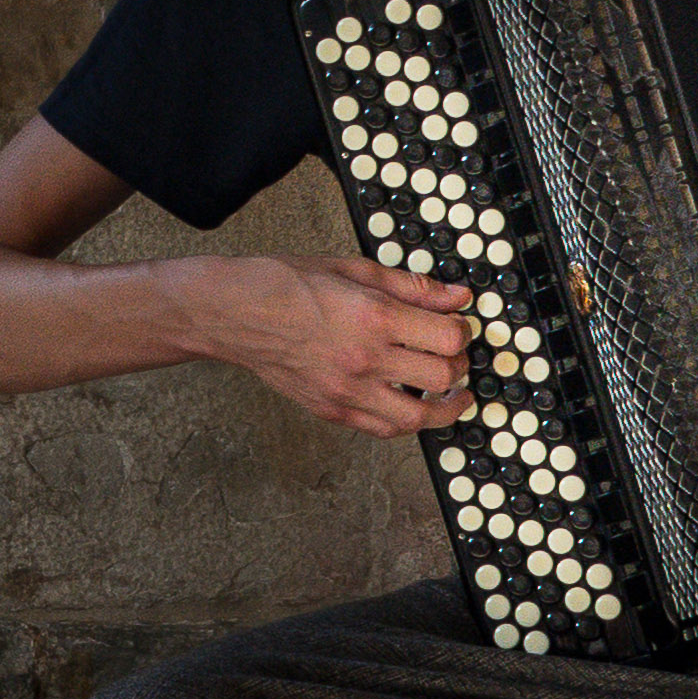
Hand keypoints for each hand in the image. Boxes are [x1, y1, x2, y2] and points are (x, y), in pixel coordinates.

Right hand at [170, 251, 479, 436]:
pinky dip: (407, 421)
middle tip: (454, 354)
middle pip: (443, 376)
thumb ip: (410, 287)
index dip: (462, 330)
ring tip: (451, 395)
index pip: (448, 336)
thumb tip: (455, 297)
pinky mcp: (331, 409)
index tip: (457, 325)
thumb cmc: (284, 285)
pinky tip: (411, 405)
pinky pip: (383, 429)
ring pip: (419, 416)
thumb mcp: (353, 269)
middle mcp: (365, 358)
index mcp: (374, 317)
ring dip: (445, 406)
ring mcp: (347, 389)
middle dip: (458, 364)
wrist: (234, 313)